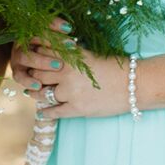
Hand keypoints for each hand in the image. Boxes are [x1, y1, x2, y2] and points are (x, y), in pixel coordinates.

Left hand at [10, 39, 127, 119]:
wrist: (134, 85)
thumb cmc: (116, 67)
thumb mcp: (90, 55)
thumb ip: (70, 55)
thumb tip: (53, 56)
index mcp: (71, 56)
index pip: (42, 52)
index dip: (34, 55)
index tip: (29, 57)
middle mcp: (67, 73)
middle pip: (38, 73)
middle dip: (33, 75)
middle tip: (29, 77)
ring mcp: (70, 92)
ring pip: (42, 93)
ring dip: (36, 94)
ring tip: (32, 94)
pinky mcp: (77, 109)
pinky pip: (54, 112)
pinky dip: (46, 112)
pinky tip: (43, 112)